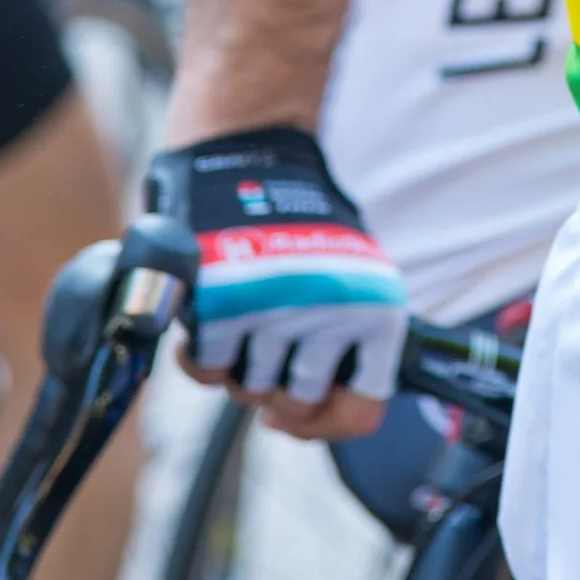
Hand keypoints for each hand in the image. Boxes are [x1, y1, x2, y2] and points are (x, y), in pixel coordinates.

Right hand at [147, 127, 406, 441]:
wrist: (245, 155)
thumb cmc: (298, 221)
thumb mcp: (352, 278)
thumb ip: (346, 346)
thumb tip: (315, 414)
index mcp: (377, 313)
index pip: (362, 413)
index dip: (323, 424)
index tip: (293, 412)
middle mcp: (333, 317)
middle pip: (294, 403)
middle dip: (272, 388)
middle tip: (263, 351)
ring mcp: (275, 314)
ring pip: (248, 390)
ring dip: (236, 366)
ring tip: (238, 321)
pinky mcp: (221, 306)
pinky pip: (207, 371)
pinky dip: (202, 354)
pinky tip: (207, 322)